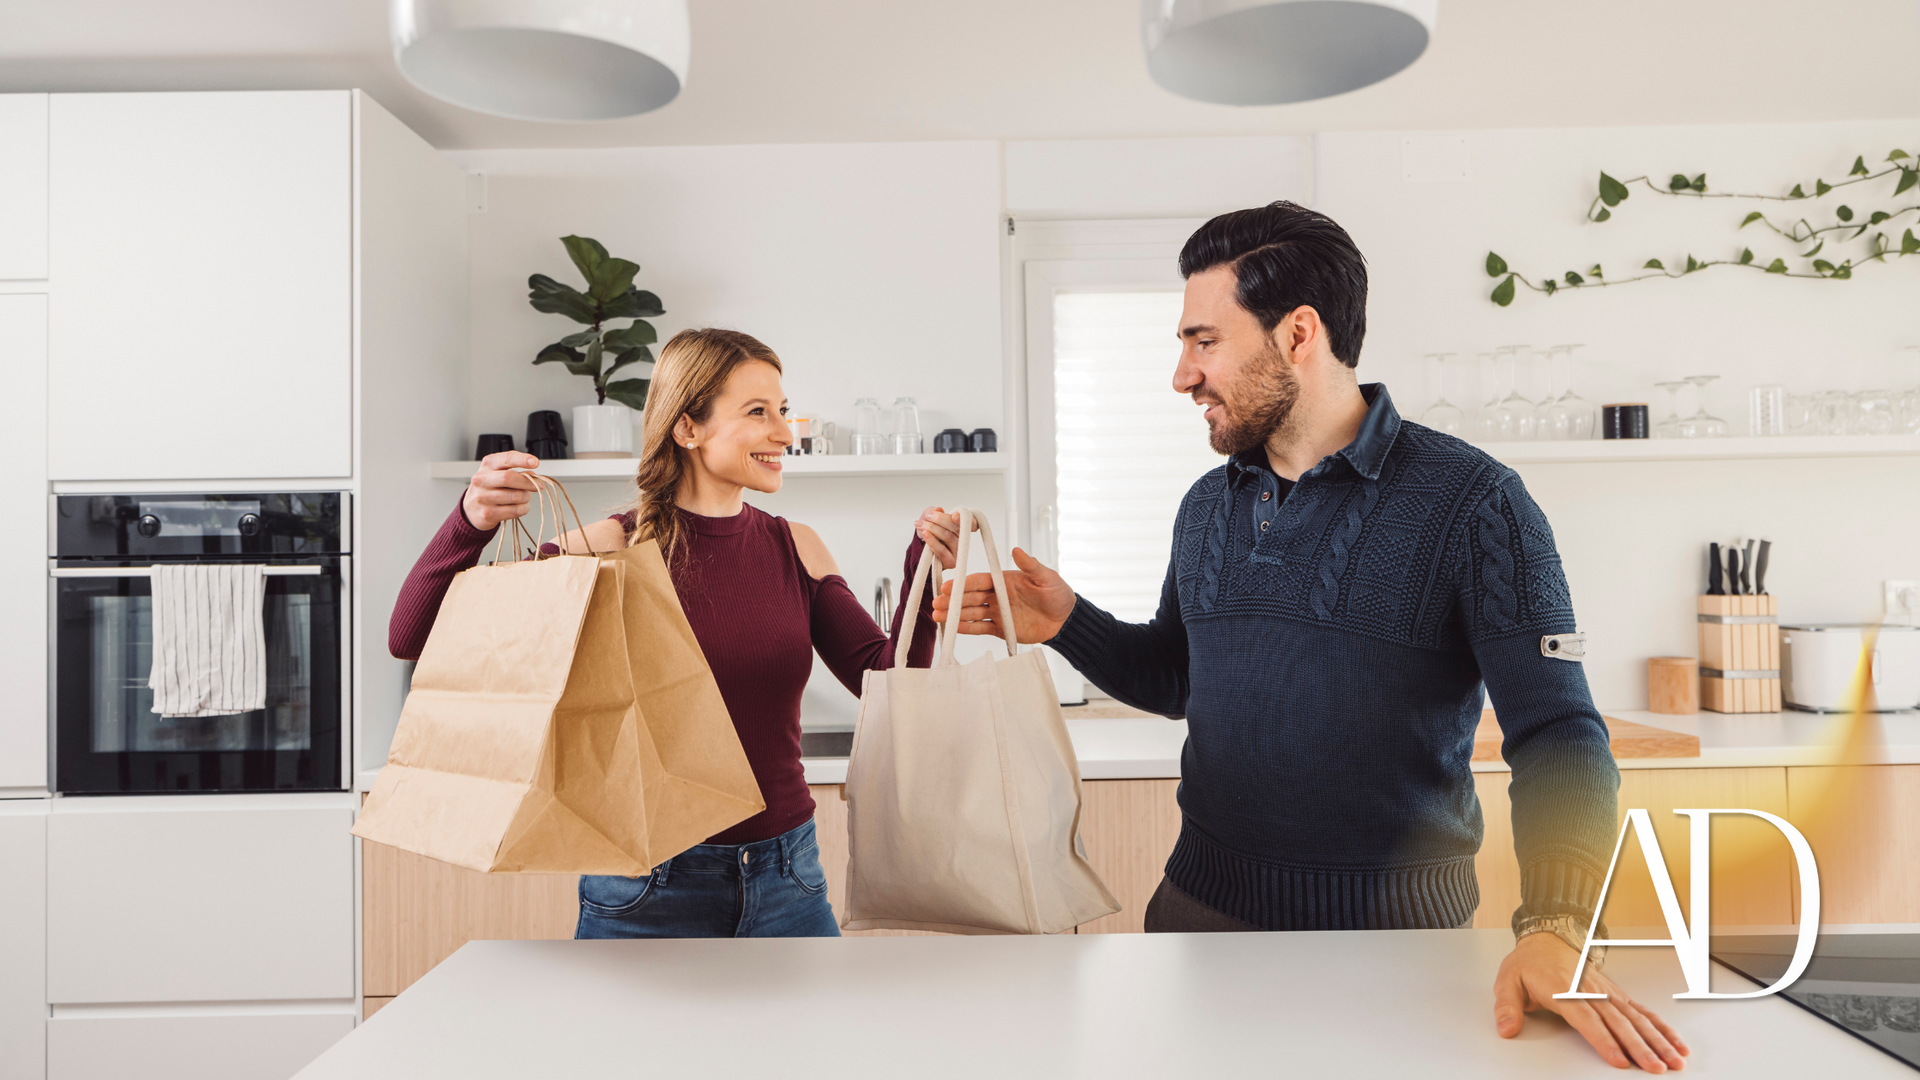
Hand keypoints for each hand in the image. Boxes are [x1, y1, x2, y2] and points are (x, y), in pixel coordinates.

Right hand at [462, 452, 540, 531]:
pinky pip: (515, 511)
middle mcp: (482, 479)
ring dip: (526, 497)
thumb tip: (533, 476)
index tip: (535, 462)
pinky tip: (519, 506)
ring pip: (515, 496)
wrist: (471, 509)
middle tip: (538, 486)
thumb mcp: (498, 473)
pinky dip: (523, 508)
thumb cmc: (489, 488)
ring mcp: (482, 497)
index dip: (522, 460)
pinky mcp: (487, 513)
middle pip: (509, 478)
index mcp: (487, 465)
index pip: (506, 459)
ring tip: (524, 497)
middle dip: (528, 482)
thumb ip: (516, 472)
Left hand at [913, 506, 971, 569]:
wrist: (922, 551)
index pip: (971, 522)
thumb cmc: (929, 532)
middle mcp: (963, 539)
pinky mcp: (951, 562)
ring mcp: (958, 551)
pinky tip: (925, 534)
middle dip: (940, 519)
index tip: (954, 516)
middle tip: (928, 516)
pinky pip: (942, 551)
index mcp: (962, 527)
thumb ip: (933, 512)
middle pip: (956, 527)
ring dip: (932, 528)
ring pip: (948, 537)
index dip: (964, 519)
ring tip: (920, 524)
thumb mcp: (928, 519)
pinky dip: (932, 541)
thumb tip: (938, 509)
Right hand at [933, 547, 1076, 642]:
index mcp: (1004, 580)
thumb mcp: (1046, 578)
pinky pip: (980, 628)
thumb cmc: (1058, 594)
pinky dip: (967, 628)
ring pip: (971, 613)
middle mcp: (997, 596)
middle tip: (936, 603)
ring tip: (937, 616)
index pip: (979, 581)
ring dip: (955, 615)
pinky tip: (953, 628)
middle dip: (952, 600)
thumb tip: (1016, 550)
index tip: (948, 587)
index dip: (963, 584)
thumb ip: (1031, 566)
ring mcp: (997, 612)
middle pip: (970, 597)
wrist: (1066, 620)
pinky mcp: (1001, 628)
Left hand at [1494, 932, 1688, 1071]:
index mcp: (1563, 989)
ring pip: (1636, 1017)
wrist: (1546, 938)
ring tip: (1674, 1061)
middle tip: (1656, 1068)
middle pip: (1619, 1022)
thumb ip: (1506, 1006)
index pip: (1586, 1019)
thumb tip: (1506, 1028)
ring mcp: (1607, 991)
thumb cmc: (1529, 963)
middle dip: (1639, 1047)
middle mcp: (1590, 990)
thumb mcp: (1507, 981)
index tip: (1618, 1060)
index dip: (1603, 1040)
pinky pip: (1642, 1011)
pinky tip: (1676, 1044)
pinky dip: (1660, 1027)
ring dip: (1657, 1040)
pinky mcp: (1616, 993)